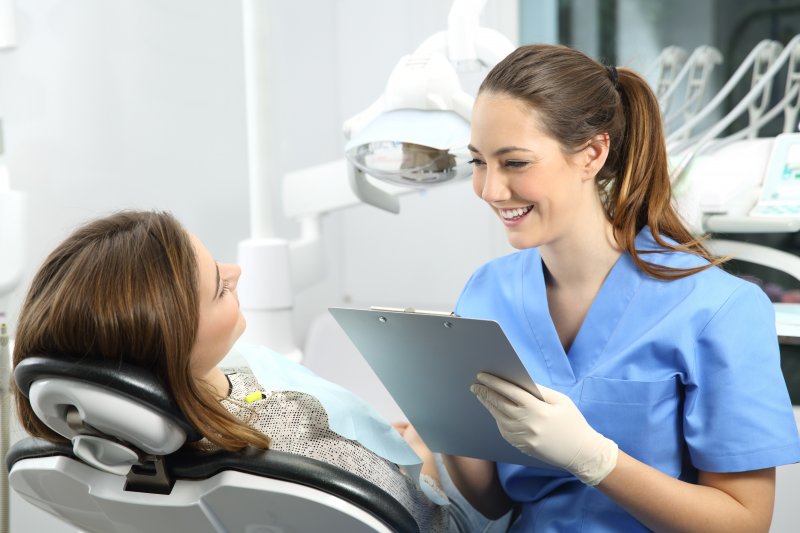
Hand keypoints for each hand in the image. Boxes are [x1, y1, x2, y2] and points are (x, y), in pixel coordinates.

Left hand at [471, 372, 617, 485]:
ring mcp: (523, 438)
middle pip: (500, 405)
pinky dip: (497, 419)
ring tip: (481, 395)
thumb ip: (539, 391)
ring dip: (488, 405)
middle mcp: (527, 424)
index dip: (494, 382)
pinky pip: (504, 431)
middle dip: (485, 393)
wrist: (581, 453)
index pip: (510, 392)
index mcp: (537, 410)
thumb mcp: (561, 401)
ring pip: (499, 418)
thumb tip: (519, 382)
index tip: (482, 375)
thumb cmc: (573, 423)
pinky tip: (494, 411)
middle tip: (475, 385)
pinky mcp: (522, 447)